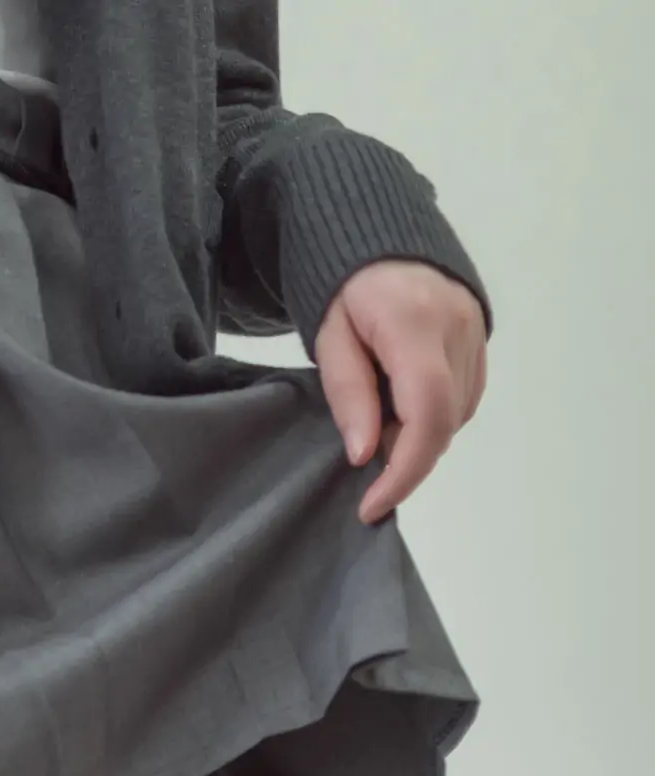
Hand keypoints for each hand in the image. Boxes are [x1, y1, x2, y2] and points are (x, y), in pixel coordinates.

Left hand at [313, 258, 486, 526]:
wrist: (381, 234)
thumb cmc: (344, 286)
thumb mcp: (329, 337)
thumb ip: (349, 393)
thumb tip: (365, 454)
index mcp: (416, 323)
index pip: (427, 413)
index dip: (404, 471)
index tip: (372, 505)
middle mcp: (459, 327)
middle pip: (446, 420)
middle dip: (406, 457)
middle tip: (367, 452)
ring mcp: (477, 331)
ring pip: (457, 414)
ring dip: (420, 436)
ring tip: (382, 419)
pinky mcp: (481, 338)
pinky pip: (465, 397)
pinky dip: (435, 418)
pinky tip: (404, 406)